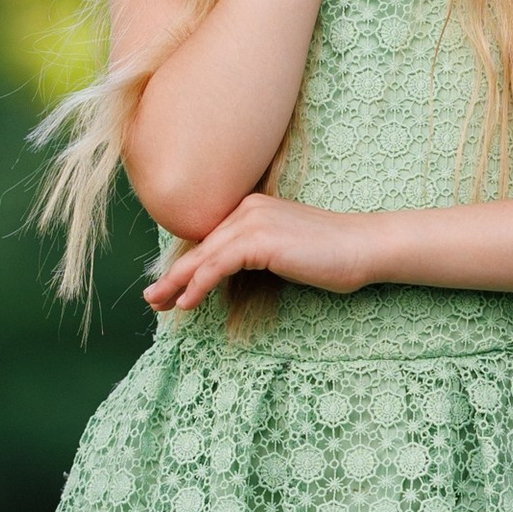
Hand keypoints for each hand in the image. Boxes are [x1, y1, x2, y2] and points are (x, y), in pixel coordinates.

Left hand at [145, 196, 379, 312]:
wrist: (362, 247)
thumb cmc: (331, 256)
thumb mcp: (285, 252)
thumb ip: (257, 255)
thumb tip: (230, 274)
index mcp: (252, 207)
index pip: (211, 240)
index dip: (186, 265)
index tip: (168, 288)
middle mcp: (248, 208)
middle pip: (201, 246)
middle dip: (173, 275)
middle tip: (151, 298)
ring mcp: (253, 221)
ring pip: (203, 256)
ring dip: (177, 283)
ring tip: (159, 304)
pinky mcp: (259, 240)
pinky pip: (218, 265)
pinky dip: (198, 285)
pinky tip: (186, 302)